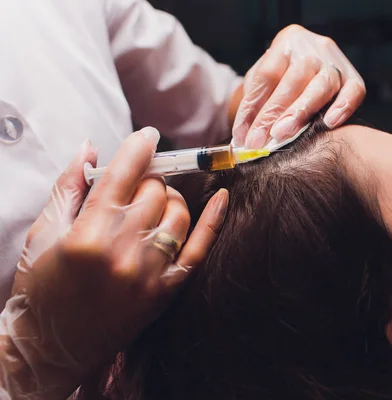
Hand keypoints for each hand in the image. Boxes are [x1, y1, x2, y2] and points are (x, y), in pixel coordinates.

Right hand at [0, 128, 228, 399]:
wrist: (52, 346)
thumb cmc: (42, 288)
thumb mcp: (43, 234)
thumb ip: (69, 187)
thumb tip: (90, 146)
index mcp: (87, 233)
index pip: (124, 175)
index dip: (139, 148)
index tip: (147, 136)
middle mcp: (122, 251)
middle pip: (154, 192)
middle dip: (147, 179)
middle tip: (137, 185)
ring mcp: (148, 273)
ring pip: (179, 213)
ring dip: (170, 199)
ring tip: (154, 204)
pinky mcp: (165, 291)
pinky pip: (200, 248)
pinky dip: (214, 220)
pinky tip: (221, 197)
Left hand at [232, 24, 365, 147]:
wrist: (309, 67)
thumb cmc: (283, 79)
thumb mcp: (264, 82)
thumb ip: (255, 104)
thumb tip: (243, 137)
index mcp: (287, 42)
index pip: (267, 75)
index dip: (252, 107)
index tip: (243, 136)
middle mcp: (313, 48)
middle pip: (293, 80)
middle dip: (272, 113)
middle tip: (259, 140)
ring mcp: (336, 61)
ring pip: (321, 85)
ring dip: (301, 112)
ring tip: (283, 134)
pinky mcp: (354, 77)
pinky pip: (354, 91)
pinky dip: (342, 107)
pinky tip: (329, 123)